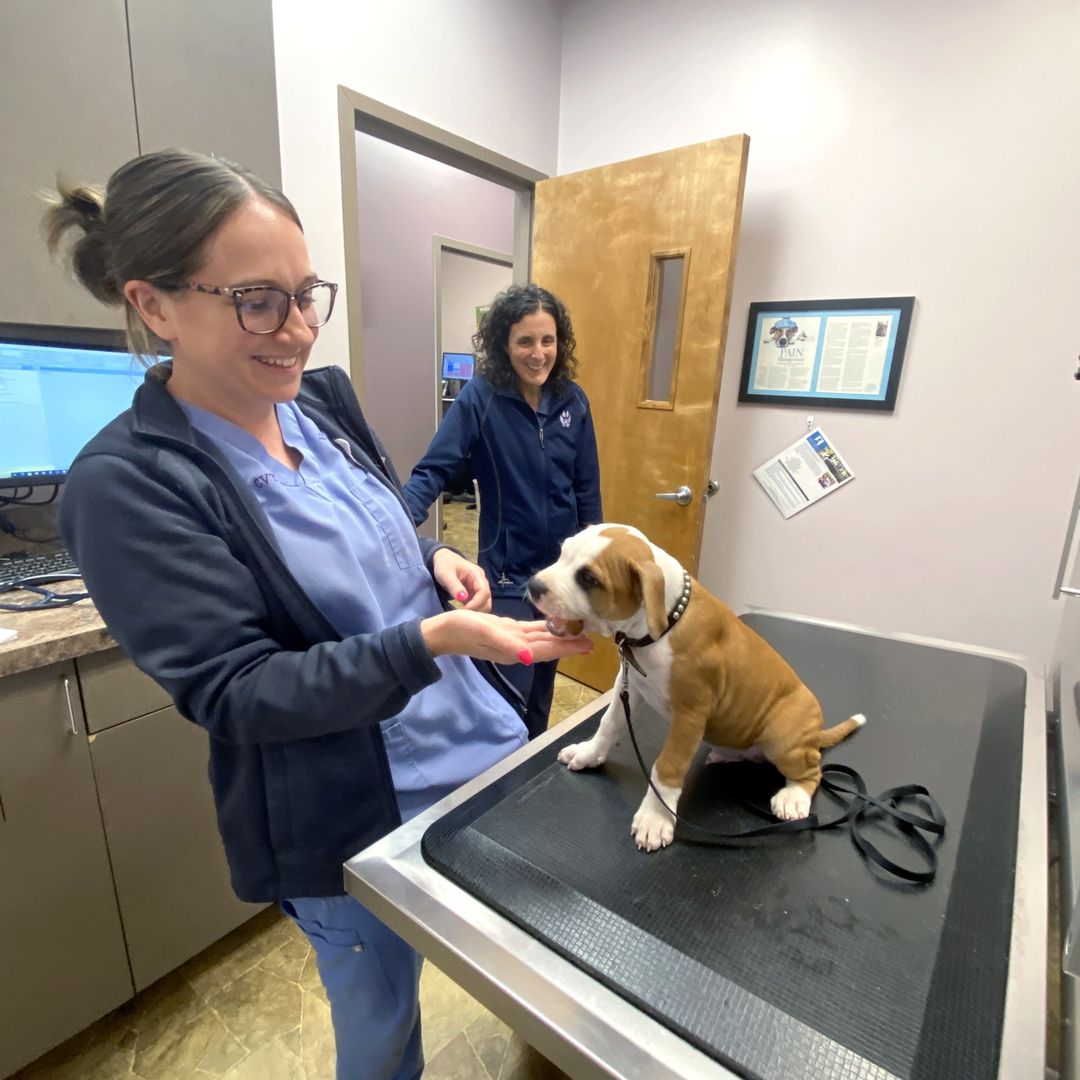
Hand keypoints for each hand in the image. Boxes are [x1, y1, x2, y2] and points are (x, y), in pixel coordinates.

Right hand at [421, 612, 593, 666]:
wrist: (443, 631)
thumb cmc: (462, 630)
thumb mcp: (485, 634)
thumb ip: (508, 645)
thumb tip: (529, 658)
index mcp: (515, 650)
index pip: (547, 650)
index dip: (567, 648)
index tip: (588, 645)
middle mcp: (517, 648)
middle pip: (549, 646)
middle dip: (570, 643)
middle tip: (593, 637)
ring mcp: (513, 640)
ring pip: (543, 638)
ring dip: (561, 636)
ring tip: (581, 631)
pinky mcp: (507, 630)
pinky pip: (532, 630)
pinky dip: (545, 628)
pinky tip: (556, 623)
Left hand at [431, 547, 490, 611]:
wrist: (443, 560)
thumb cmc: (444, 565)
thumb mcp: (446, 574)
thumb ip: (454, 586)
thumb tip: (462, 598)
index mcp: (477, 574)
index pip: (484, 592)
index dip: (476, 603)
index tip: (464, 611)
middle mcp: (481, 582)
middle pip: (487, 600)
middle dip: (477, 610)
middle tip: (462, 617)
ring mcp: (478, 589)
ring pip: (484, 604)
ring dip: (475, 612)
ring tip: (462, 617)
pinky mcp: (474, 595)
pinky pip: (478, 605)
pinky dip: (472, 612)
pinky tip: (462, 615)